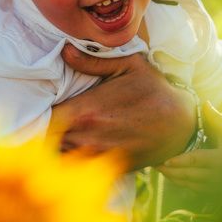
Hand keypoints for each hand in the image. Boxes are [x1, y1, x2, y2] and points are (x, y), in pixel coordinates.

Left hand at [47, 45, 196, 169]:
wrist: (182, 123)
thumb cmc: (154, 90)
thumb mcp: (128, 66)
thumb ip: (92, 61)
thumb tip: (64, 50)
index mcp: (85, 111)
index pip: (44, 119)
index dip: (39, 115)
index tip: (42, 108)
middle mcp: (86, 137)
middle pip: (47, 142)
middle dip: (44, 132)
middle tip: (46, 121)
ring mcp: (97, 157)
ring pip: (60, 158)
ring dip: (57, 148)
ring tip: (60, 136)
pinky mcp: (108, 169)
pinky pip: (80, 171)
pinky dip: (74, 162)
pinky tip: (78, 151)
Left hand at [157, 102, 221, 191]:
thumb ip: (216, 117)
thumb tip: (205, 102)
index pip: (198, 160)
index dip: (181, 161)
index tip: (166, 160)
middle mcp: (220, 175)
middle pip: (190, 174)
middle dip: (171, 171)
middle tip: (154, 164)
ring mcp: (217, 186)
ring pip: (190, 184)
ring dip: (173, 177)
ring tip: (158, 168)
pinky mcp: (214, 192)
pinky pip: (193, 189)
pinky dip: (180, 183)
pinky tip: (170, 175)